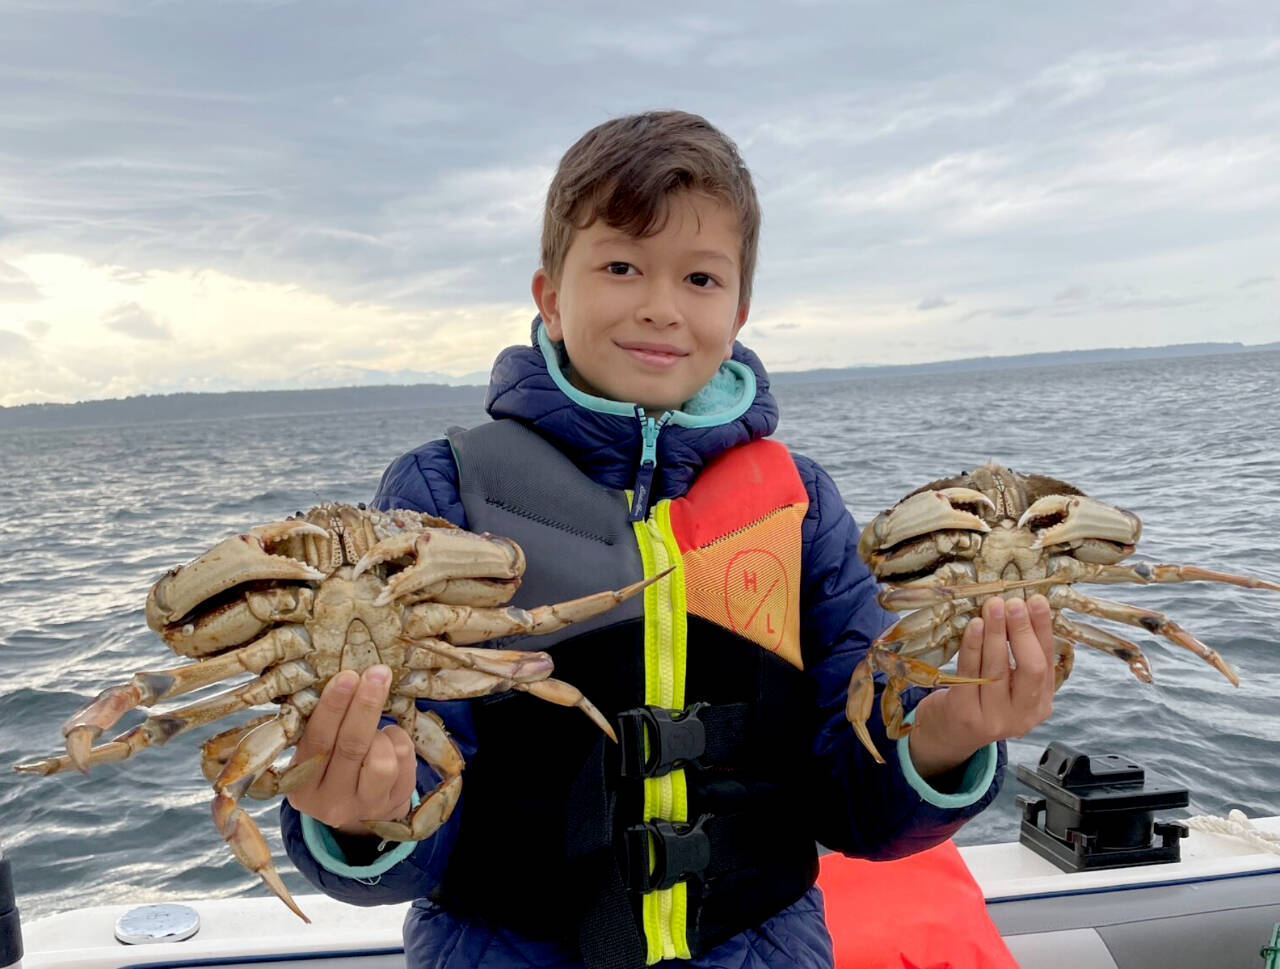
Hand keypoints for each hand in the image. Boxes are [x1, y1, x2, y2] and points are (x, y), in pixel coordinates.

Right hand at [285, 665, 417, 835]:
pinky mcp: (394, 804)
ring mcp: (365, 806)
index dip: (333, 707)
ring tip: (377, 727)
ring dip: (382, 732)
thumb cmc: (330, 766)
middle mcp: (331, 801)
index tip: (347, 676)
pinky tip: (389, 741)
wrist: (357, 810)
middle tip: (376, 674)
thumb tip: (346, 679)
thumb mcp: (315, 754)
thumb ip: (321, 726)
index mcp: (302, 785)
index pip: (317, 741)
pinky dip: (399, 741)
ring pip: (382, 761)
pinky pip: (405, 763)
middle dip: (365, 706)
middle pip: (351, 747)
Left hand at [907, 594, 1054, 777]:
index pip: (1047, 662)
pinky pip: (970, 674)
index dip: (1042, 630)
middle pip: (1030, 668)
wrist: (948, 734)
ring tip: (993, 606)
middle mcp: (1023, 716)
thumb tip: (1020, 609)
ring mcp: (994, 719)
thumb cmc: (981, 699)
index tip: (1037, 601)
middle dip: (1022, 631)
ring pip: (998, 669)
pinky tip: (974, 626)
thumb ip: (1019, 658)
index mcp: (1040, 705)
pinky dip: (973, 647)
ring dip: (996, 634)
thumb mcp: (1009, 686)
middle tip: (1013, 603)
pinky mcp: (965, 714)